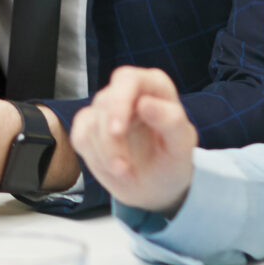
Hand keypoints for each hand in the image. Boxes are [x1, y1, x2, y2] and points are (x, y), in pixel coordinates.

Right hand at [67, 67, 197, 215]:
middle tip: (120, 167)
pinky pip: (80, 137)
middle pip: (105, 102)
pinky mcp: (89, 126)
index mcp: (154, 86)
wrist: (157, 185)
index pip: (128, 79)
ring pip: (91, 124)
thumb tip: (144, 103)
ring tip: (127, 173)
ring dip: (107, 155)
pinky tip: (115, 169)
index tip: (117, 131)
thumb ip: (171, 121)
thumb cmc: (173, 160)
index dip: (119, 102)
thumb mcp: (182, 146)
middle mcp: (127, 91)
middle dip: (108, 137)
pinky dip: (96, 158)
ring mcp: (106, 107)